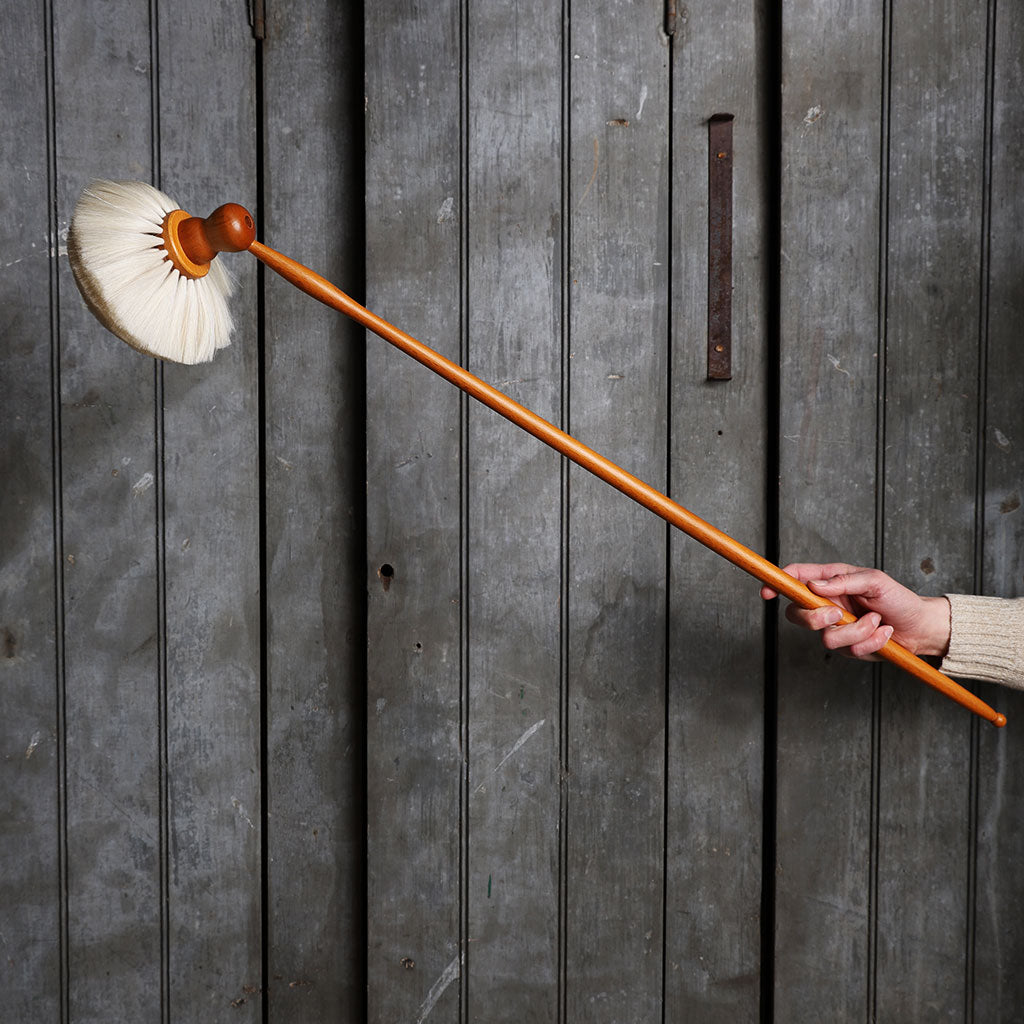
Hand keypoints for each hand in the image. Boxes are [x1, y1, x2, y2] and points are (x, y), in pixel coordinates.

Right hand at [760, 563, 950, 659]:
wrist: (921, 628)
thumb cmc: (898, 599)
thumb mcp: (874, 581)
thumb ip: (842, 581)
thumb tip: (813, 584)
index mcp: (831, 582)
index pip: (796, 579)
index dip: (778, 584)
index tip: (768, 591)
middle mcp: (828, 605)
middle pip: (797, 614)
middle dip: (815, 619)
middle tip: (837, 615)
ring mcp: (836, 628)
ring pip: (826, 637)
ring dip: (856, 631)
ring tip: (876, 622)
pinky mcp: (848, 648)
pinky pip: (848, 650)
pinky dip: (870, 642)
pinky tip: (883, 634)